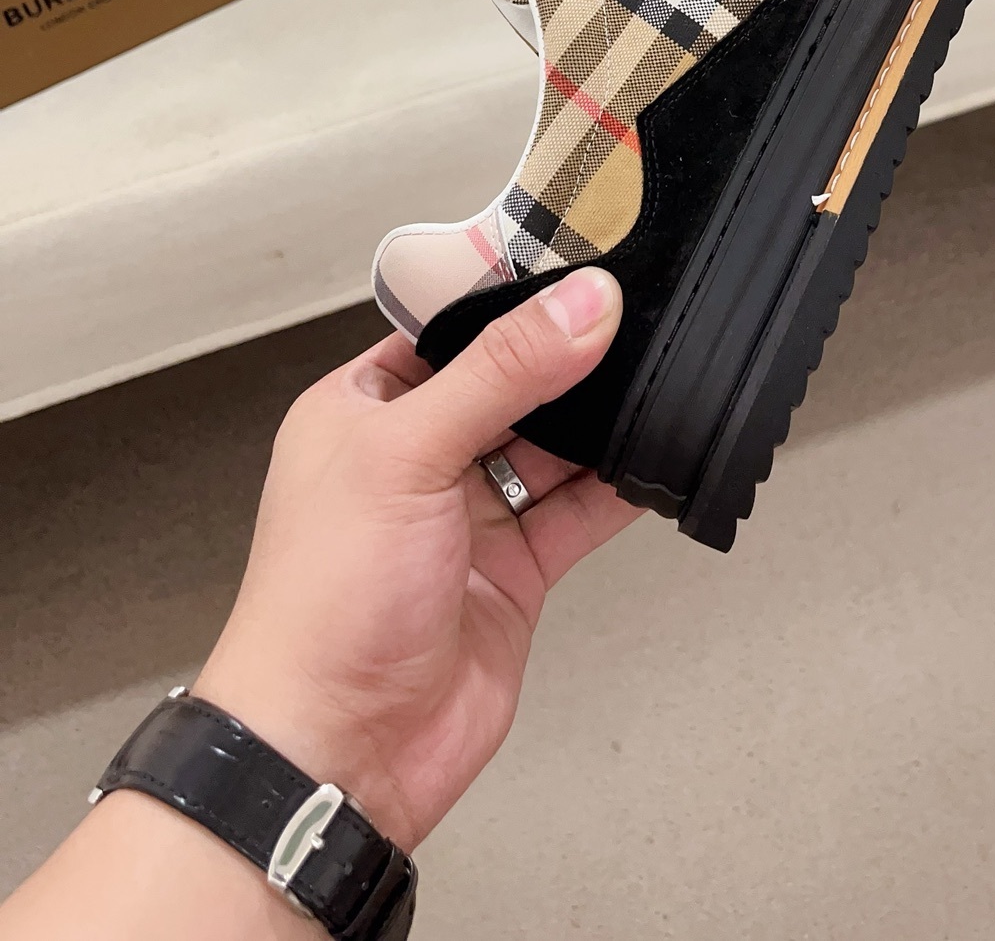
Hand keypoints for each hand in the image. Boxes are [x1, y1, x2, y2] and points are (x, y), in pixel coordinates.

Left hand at [194, 266, 639, 851]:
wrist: (337, 751)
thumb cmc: (319, 608)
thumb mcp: (406, 455)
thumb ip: (501, 374)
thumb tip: (578, 307)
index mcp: (361, 408)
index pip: (448, 326)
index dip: (512, 294)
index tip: (580, 262)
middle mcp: (414, 457)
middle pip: (511, 382)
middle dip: (568, 357)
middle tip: (633, 317)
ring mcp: (467, 516)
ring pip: (552, 446)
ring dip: (600, 421)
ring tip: (654, 378)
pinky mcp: (513, 571)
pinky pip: (578, 511)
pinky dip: (619, 487)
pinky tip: (653, 458)